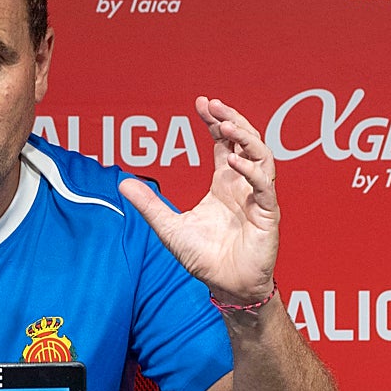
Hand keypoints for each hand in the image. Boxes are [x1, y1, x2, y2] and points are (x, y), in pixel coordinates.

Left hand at [119, 95, 277, 304]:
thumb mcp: (169, 227)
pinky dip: (250, 171)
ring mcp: (257, 197)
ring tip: (226, 125)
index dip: (215, 121)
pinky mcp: (267, 214)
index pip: (224, 143)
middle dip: (232, 119)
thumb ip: (149, 204)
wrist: (226, 287)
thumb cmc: (203, 259)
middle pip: (245, 141)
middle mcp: (242, 185)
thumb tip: (123, 182)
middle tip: (214, 105)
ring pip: (262, 156)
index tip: (202, 103)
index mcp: (223, 184)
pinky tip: (234, 162)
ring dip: (245, 138)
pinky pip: (264, 186)